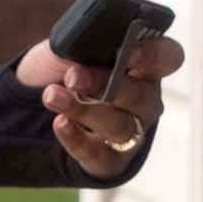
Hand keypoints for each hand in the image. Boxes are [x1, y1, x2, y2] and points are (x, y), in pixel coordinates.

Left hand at [14, 31, 182, 176]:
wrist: (34, 103)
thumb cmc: (66, 66)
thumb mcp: (69, 46)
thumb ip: (80, 42)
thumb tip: (81, 41)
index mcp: (145, 63)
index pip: (168, 57)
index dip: (152, 54)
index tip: (128, 51)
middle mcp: (146, 99)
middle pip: (140, 96)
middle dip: (105, 84)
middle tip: (73, 77)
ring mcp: (132, 132)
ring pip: (120, 126)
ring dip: (84, 110)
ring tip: (52, 96)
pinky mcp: (111, 160)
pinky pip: (99, 154)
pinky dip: (77, 139)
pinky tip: (60, 123)